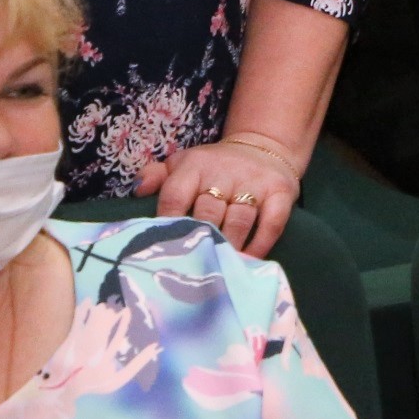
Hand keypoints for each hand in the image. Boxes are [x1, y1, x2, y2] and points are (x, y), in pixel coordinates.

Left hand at [138, 130, 301, 255]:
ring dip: (228, 247)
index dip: (168, 224)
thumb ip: (156, 175)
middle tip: (189, 270)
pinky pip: (272, 222)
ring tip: (218, 271)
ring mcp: (255, 183)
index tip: (163, 251)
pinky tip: (249, 261)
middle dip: (199, 242)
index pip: (175, 196)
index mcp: (196, 166)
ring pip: (239, 220)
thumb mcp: (183, 163)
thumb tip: (137, 191)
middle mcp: (225, 172)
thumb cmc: (214, 166)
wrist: (264, 147)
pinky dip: (260, 244)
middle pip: (208, 212)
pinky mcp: (281, 192)